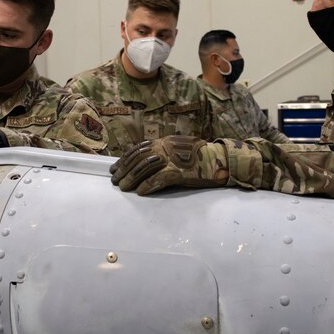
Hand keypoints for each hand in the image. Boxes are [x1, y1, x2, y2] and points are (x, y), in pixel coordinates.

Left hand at [110, 135, 228, 194]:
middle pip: (138, 158)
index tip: (115, 168)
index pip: (138, 149)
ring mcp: (172, 159)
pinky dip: (148, 185)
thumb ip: (162, 152)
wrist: (218, 160)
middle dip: (124, 169)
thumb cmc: (199, 156)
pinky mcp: (179, 172)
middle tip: (115, 180)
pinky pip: (159, 179)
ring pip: (145, 168)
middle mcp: (165, 147)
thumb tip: (144, 161)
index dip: (125, 159)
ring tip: (123, 187)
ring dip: (132, 179)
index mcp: (164, 141)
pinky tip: (140, 191)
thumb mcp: (178, 148)